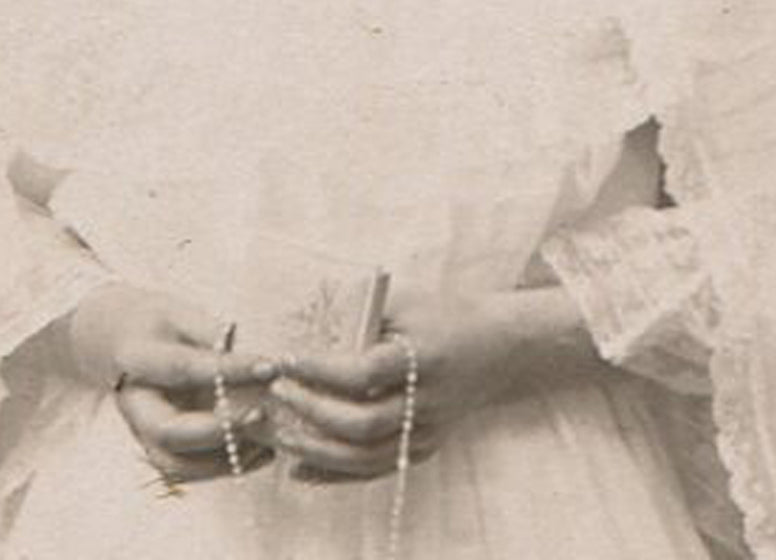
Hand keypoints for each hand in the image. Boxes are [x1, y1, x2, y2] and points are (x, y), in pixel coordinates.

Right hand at [65, 284, 277, 483]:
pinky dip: (226, 468)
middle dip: (218, 429)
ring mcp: (142, 432)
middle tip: (262, 414)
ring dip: (223, 461)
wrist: (120, 344)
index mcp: (135, 359)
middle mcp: (133, 405)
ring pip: (176, 465)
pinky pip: (188, 471)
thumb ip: (209, 332)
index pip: (184, 367)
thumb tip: (246, 350)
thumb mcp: (179, 313)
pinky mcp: (158, 448)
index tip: (269, 366)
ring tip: (266, 444)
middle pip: (169, 431)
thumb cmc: (158, 324)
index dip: (228, 369)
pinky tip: (262, 453)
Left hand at [267, 283, 594, 482]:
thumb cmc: (445, 313)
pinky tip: (299, 467)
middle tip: (276, 394)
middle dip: (311, 412)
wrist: (499, 346)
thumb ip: (359, 316)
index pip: (364, 373)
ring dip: (316, 451)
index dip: (320, 371)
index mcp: (425, 357)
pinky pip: (374, 470)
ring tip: (278, 434)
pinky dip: (334, 474)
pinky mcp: (423, 449)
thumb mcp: (406, 301)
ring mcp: (428, 432)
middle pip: (362, 425)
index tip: (285, 359)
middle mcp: (429, 403)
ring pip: (366, 458)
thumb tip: (301, 329)